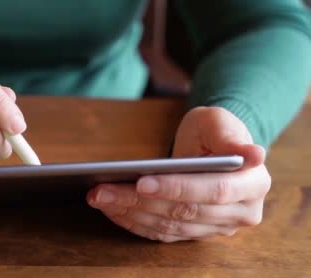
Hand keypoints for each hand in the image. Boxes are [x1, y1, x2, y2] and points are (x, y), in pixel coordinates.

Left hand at [87, 106, 270, 241]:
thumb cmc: (214, 130)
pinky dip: (134, 222)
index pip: (214, 191)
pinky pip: (163, 233)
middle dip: (139, 201)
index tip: (142, 182)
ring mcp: (219, 228)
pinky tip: (110, 208)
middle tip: (102, 189)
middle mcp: (242, 212)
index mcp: (254, 184)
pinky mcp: (196, 234)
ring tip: (99, 196)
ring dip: (130, 213)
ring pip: (170, 226)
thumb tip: (253, 153)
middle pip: (185, 212)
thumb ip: (230, 135)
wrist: (212, 147)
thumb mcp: (220, 121)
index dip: (177, 188)